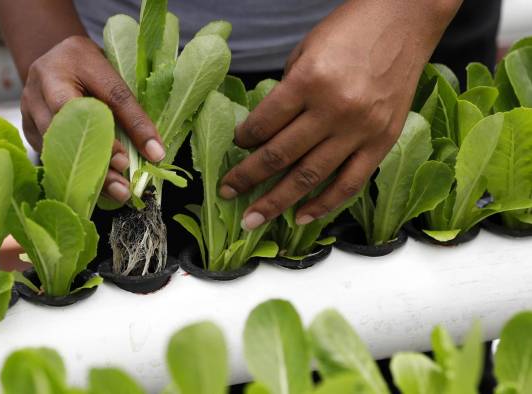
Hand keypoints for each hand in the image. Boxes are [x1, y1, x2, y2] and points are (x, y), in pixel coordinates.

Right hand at [21, 36, 165, 202]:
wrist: (56, 58)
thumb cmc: (92, 68)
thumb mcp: (115, 76)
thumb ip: (132, 111)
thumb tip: (155, 152)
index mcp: (74, 60)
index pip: (100, 98)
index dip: (115, 133)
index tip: (128, 161)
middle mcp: (44, 82)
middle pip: (70, 127)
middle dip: (98, 160)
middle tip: (123, 187)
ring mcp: (29, 106)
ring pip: (56, 145)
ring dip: (86, 172)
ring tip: (114, 192)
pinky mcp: (26, 126)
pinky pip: (48, 154)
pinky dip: (71, 171)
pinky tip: (94, 187)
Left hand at [219, 0, 460, 229]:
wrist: (405, 19)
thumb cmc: (349, 30)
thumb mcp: (305, 52)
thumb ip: (286, 93)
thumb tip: (263, 131)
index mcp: (309, 81)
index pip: (263, 124)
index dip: (242, 140)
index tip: (234, 147)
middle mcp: (334, 109)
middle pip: (280, 156)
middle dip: (247, 179)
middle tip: (226, 194)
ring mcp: (360, 129)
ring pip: (310, 177)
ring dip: (276, 202)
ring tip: (253, 219)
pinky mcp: (382, 141)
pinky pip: (349, 183)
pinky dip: (324, 205)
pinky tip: (300, 218)